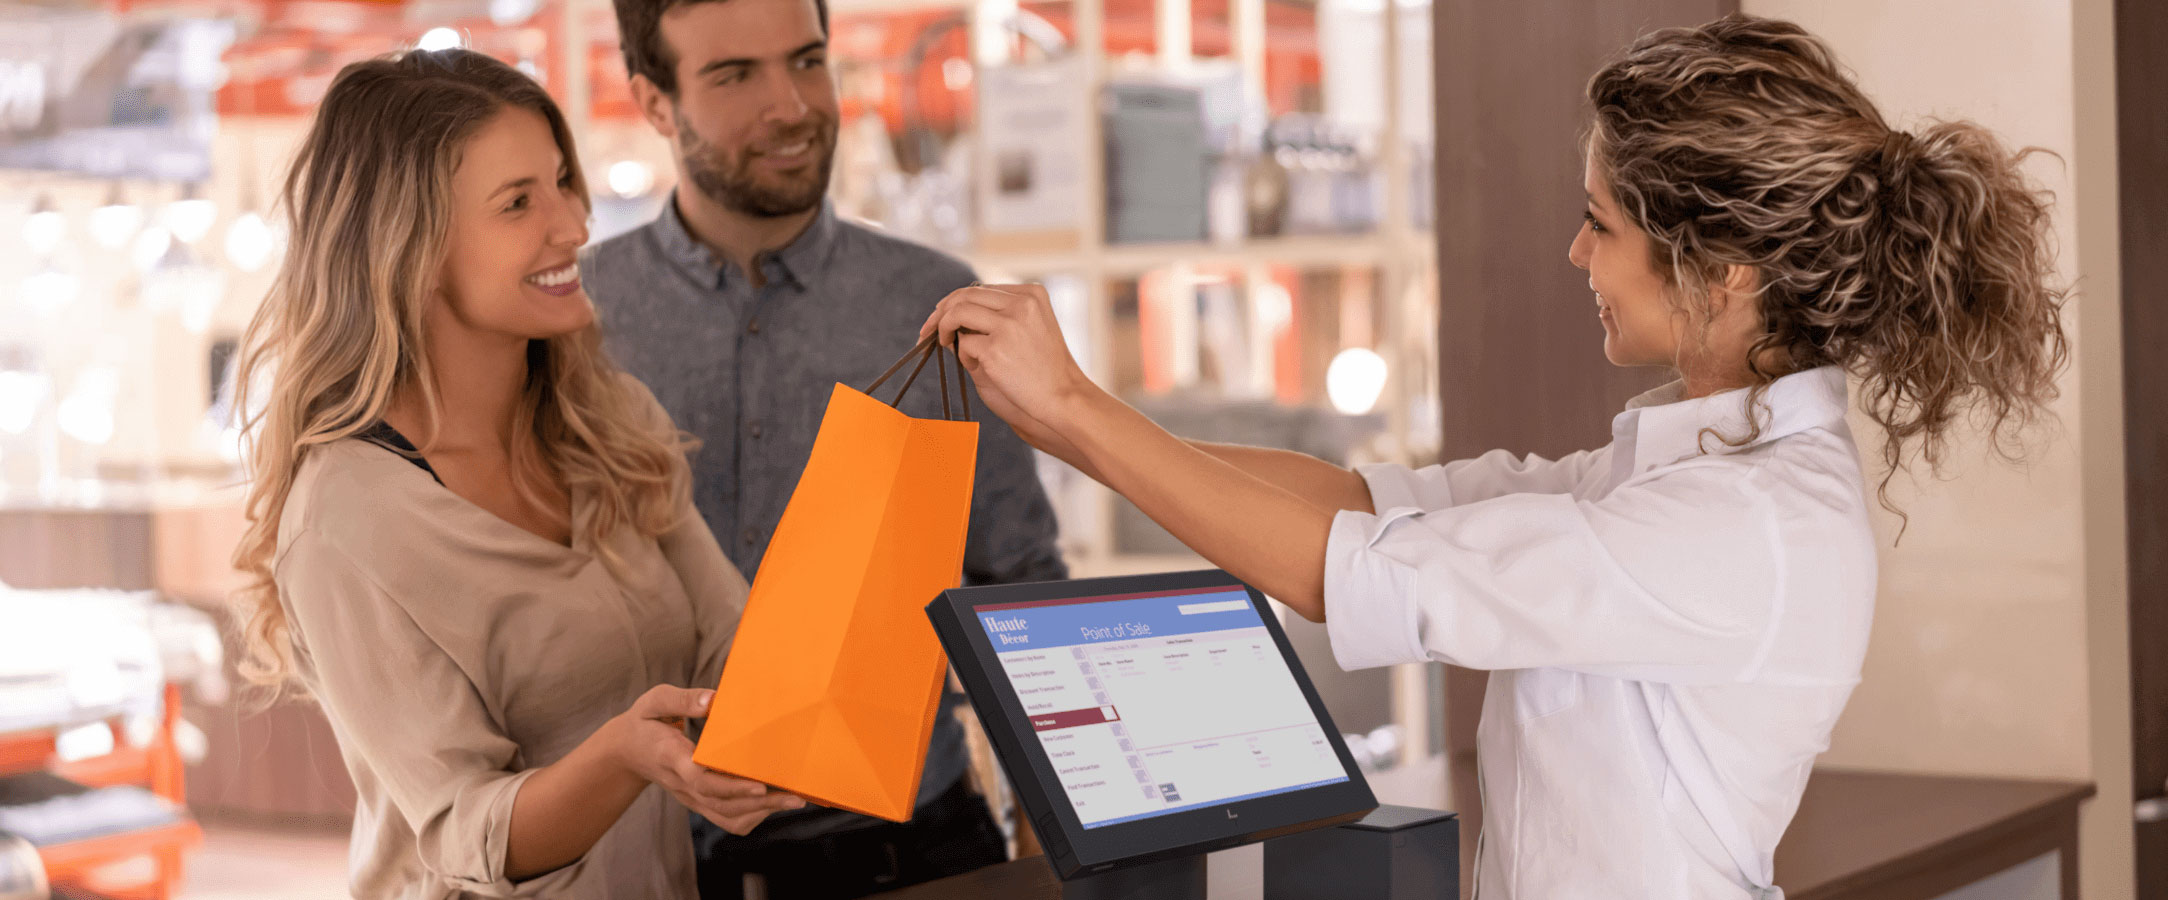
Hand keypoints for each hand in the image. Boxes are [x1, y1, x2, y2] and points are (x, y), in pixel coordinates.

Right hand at [608, 685, 805, 834]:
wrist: (626, 752)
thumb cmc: (645, 722)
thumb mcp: (654, 701)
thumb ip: (682, 699)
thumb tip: (713, 700)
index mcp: (671, 757)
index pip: (700, 779)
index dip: (731, 786)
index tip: (760, 785)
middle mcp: (682, 783)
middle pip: (722, 804)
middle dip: (761, 804)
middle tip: (796, 797)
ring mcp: (690, 796)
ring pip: (727, 816)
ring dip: (761, 813)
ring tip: (794, 800)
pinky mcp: (698, 801)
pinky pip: (726, 818)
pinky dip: (752, 815)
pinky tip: (774, 802)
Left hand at [918, 284, 1097, 436]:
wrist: (1064, 397)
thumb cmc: (1046, 369)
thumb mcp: (1030, 329)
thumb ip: (999, 317)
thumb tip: (952, 314)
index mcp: (1032, 293)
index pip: (982, 289)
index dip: (956, 301)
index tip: (941, 314)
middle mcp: (1021, 303)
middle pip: (965, 295)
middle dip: (940, 311)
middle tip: (928, 329)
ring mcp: (1009, 325)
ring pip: (957, 313)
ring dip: (942, 328)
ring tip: (943, 344)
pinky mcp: (996, 349)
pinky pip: (964, 344)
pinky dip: (964, 356)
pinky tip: (977, 367)